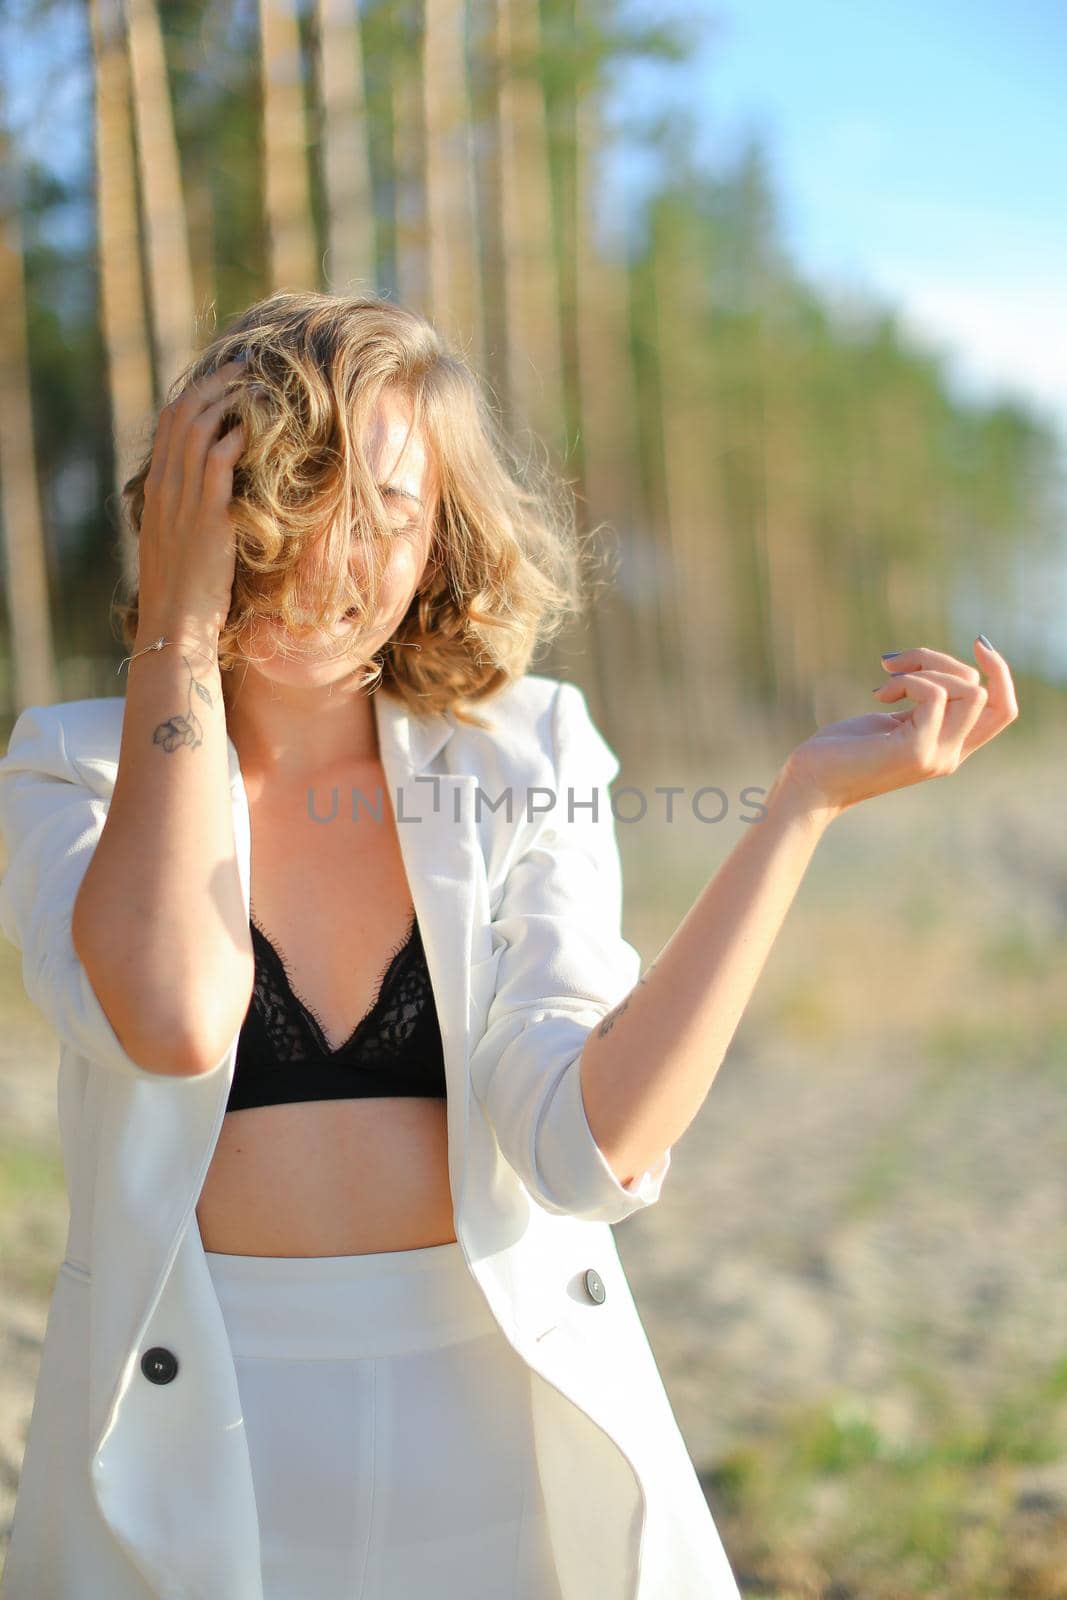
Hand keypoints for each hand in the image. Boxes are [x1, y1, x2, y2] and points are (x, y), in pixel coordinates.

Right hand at [136, 358, 247, 640]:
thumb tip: (211, 498)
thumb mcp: (176, 543)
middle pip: (182, 414)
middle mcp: (166, 487)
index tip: (221, 378)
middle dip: (212, 383)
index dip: (195, 393)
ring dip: (226, 401)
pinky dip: (235, 437)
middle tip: (242, 366)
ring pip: (198, 429)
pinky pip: (218, 462)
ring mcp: (183, 500)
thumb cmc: (182, 592)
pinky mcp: (207, 517)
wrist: (175, 624)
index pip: (169, 423)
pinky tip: (254, 427)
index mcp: (157, 489)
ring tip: (253, 385)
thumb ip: (187, 513)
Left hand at [778, 639, 1018, 818]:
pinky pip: (934, 694)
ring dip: (927, 667)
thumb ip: (923, 703)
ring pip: (969, 689)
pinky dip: (909, 680)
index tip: (976, 642)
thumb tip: (933, 663)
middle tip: (895, 665)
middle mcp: (950, 755)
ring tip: (887, 680)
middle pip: (990, 693)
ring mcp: (936, 755)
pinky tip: (880, 694)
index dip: (1000, 672)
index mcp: (949, 746)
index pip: (1003, 709)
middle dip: (945, 661)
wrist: (810, 782)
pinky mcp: (915, 751)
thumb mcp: (892, 720)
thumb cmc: (843, 750)